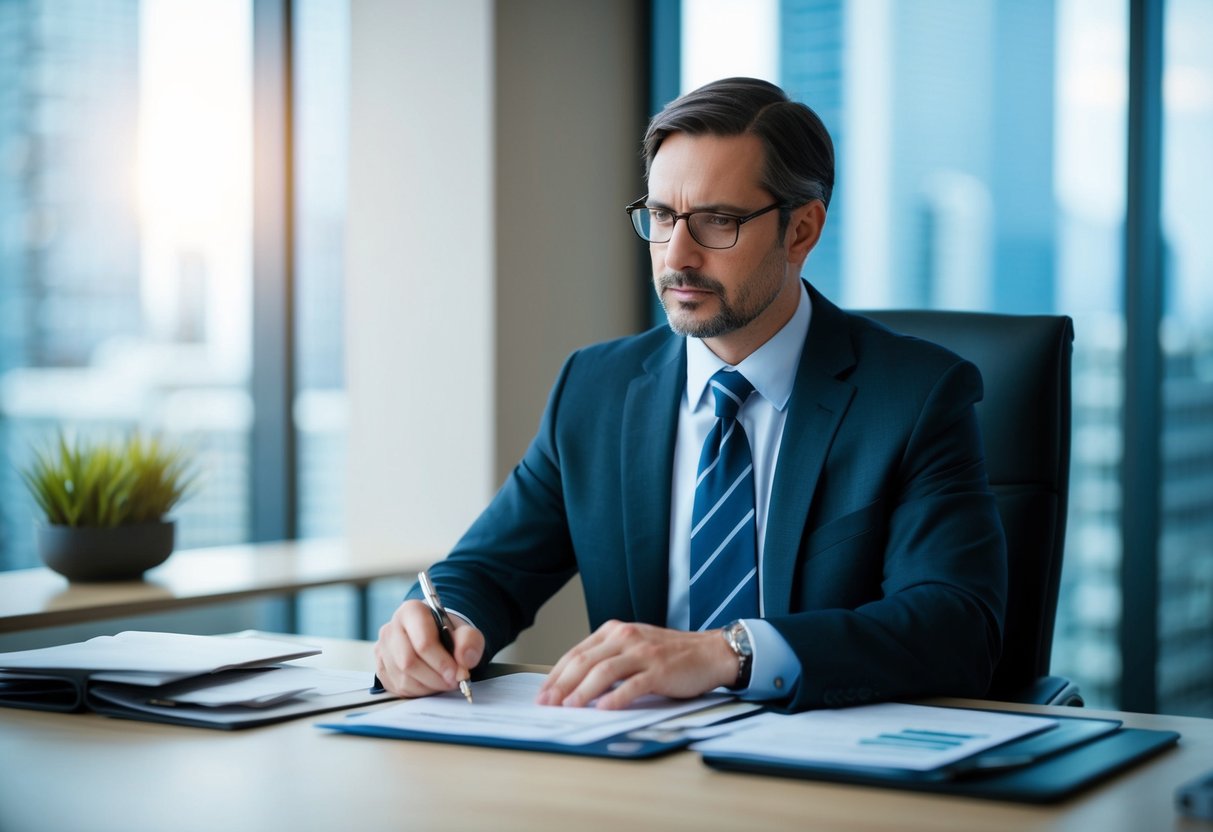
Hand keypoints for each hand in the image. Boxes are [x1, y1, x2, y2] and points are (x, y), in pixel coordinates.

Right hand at [374, 600, 483, 696]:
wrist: (437, 635)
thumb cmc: (448, 633)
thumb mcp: (466, 632)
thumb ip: (470, 641)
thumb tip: (465, 660)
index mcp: (411, 611)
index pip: (423, 642)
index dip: (442, 662)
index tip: (457, 674)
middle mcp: (391, 628)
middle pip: (409, 662)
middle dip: (435, 677)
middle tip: (453, 682)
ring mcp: (382, 649)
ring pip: (403, 677)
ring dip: (428, 686)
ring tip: (444, 682)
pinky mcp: (380, 668)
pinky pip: (397, 687)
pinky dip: (418, 691)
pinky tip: (430, 684)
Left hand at [536, 620, 736, 709]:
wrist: (710, 652)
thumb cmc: (670, 654)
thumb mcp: (634, 647)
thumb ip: (608, 658)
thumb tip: (575, 685)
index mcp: (615, 631)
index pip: (576, 653)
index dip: (556, 674)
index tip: (543, 693)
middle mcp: (625, 637)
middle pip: (585, 661)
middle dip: (561, 684)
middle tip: (547, 703)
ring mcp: (643, 652)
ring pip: (604, 671)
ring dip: (582, 691)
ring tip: (568, 706)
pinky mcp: (660, 669)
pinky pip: (633, 684)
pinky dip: (615, 697)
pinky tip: (603, 708)